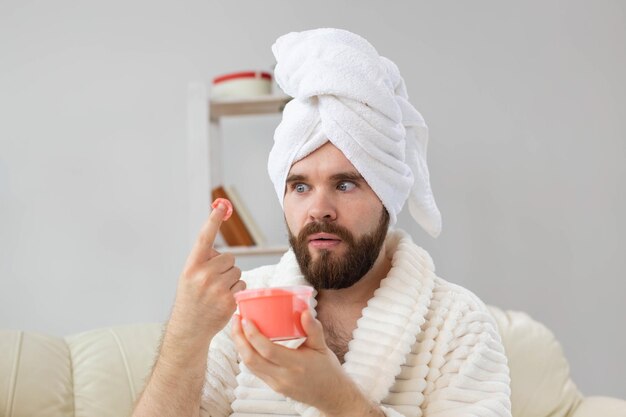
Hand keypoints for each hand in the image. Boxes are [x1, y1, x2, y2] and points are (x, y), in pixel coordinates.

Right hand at [168, 201, 245, 350]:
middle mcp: (203, 275)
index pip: (204, 238)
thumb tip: (220, 248)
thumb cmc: (190, 299)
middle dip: (224, 267)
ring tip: (216, 292)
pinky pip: (241, 284)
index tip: (221, 206)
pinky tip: (223, 300)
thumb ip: (202, 260)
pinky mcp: (229, 299)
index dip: (213, 220)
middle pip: (229, 258)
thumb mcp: (188, 277)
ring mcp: (217, 288)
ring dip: (231, 279)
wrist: (189, 329)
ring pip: (237, 271)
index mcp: (191, 266)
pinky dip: (236, 290)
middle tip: (212, 282)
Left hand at [232, 310, 380, 416]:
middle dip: (239, 338)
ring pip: (250, 366)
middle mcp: (283, 377)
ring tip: (237, 328)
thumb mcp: (322, 346)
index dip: (253, 335)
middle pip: (251, 359)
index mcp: (296, 365)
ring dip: (240, 346)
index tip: (245, 319)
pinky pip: (255, 370)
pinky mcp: (273, 386)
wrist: (331, 395)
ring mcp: (276, 384)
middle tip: (236, 320)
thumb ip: (313, 329)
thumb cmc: (327, 369)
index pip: (267, 350)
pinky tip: (246, 342)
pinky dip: (247, 354)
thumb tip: (304, 310)